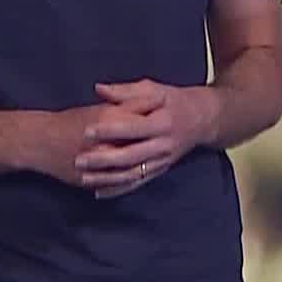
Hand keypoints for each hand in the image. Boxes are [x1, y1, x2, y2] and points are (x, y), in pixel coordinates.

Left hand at [75, 80, 219, 198]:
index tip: (86, 131)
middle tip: (78, 160)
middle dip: (103, 160)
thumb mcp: (155, 90)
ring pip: (133, 174)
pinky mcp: (160, 171)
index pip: (132, 128)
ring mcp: (162, 161)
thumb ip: (126, 91)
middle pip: (131, 156)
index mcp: (162, 123)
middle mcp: (163, 145)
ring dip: (107, 179)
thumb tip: (99, 89)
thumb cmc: (174, 101)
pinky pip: (138, 183)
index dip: (110, 130)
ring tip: (83, 178)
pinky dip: (119, 190)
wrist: (203, 120)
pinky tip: (99, 192)